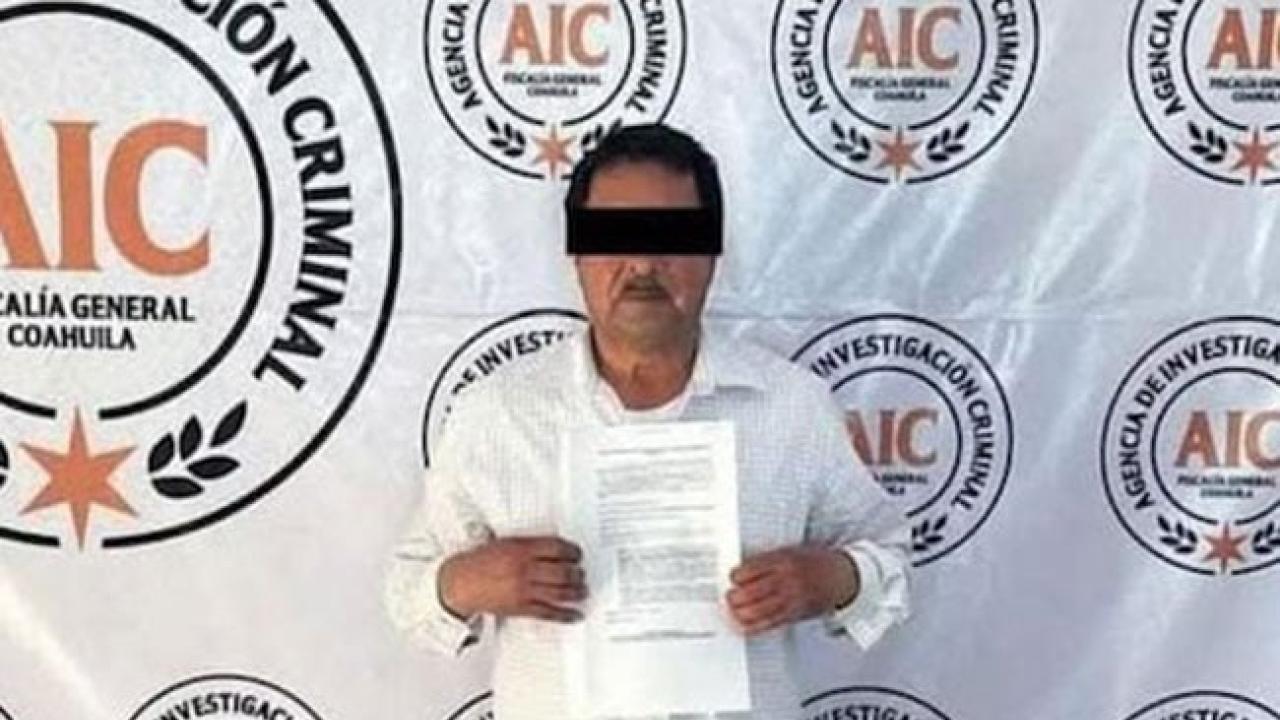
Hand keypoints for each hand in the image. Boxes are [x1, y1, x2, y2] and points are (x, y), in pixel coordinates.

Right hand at [439, 536, 585, 622]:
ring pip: (559, 592)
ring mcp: (524, 590)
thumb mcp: (505, 543)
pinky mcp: (521, 608)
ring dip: (576, 592)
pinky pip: (548, 612)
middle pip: (563, 571)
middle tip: (581, 574)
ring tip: (582, 591)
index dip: (572, 552)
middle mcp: (525, 569)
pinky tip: (574, 614)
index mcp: (521, 549)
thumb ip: (530, 545)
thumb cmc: (480, 562)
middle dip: (577, 574)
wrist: (460, 583)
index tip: (577, 554)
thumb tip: (554, 549)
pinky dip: (565, 614)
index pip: (557, 548)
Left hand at [726, 546, 858, 635]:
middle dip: (735, 597)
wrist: (842, 576)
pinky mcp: (795, 614)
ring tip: (732, 610)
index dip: (738, 575)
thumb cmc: (815, 562)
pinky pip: (770, 623)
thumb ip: (768, 561)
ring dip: (740, 613)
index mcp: (785, 560)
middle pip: (752, 592)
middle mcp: (787, 580)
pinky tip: (743, 625)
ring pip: (759, 611)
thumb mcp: (791, 552)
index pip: (753, 569)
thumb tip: (742, 571)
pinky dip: (753, 626)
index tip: (732, 577)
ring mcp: (792, 599)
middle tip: (729, 596)